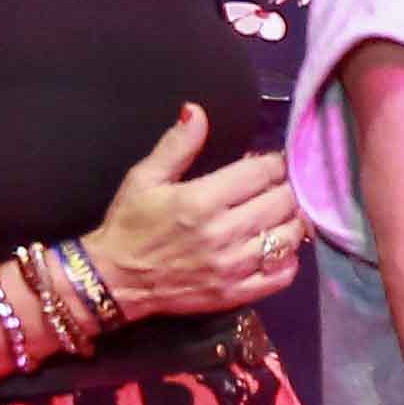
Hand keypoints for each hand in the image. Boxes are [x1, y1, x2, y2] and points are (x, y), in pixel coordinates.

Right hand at [81, 109, 304, 317]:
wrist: (112, 281)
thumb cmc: (129, 224)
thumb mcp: (144, 178)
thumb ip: (177, 145)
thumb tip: (197, 110)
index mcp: (201, 200)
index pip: (264, 172)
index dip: (272, 163)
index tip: (266, 165)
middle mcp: (222, 233)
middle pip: (283, 202)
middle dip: (284, 189)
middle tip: (274, 189)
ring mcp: (232, 266)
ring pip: (288, 237)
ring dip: (290, 222)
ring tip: (277, 216)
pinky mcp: (235, 293)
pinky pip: (283, 275)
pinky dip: (288, 259)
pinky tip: (277, 248)